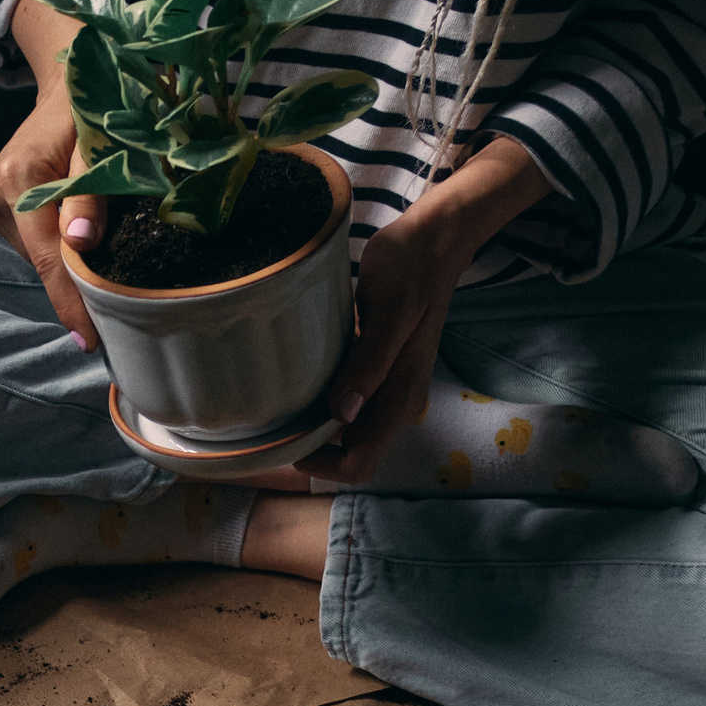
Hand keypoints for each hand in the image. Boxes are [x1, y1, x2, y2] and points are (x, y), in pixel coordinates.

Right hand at [0, 99, 105, 348]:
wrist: (69, 83)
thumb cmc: (95, 111)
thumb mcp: (103, 147)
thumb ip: (91, 195)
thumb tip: (80, 245)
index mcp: (19, 177)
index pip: (48, 255)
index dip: (70, 301)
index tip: (89, 341)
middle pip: (40, 259)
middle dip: (73, 283)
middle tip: (111, 310)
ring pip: (34, 252)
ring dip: (64, 260)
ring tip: (97, 256)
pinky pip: (30, 240)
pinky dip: (53, 245)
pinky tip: (73, 236)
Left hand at [299, 137, 554, 483]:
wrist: (433, 240)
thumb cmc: (409, 268)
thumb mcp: (389, 312)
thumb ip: (369, 364)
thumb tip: (343, 413)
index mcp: (401, 395)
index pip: (360, 462)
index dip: (322, 465)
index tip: (286, 444)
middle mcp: (394, 400)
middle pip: (350, 452)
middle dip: (312, 451)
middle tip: (272, 426)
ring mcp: (386, 386)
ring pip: (346, 431)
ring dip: (314, 429)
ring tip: (278, 405)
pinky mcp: (375, 368)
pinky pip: (345, 402)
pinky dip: (320, 403)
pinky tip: (296, 382)